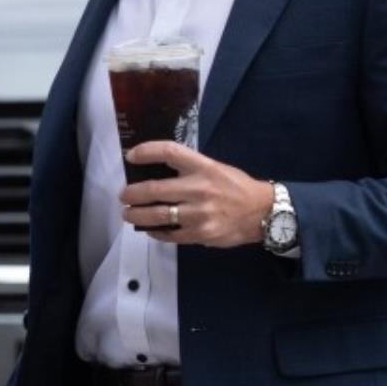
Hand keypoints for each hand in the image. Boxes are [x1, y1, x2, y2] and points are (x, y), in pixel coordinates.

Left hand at [122, 142, 273, 248]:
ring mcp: (199, 213)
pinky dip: (156, 232)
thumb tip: (156, 173)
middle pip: (155, 189)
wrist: (262, 212)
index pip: (170, 152)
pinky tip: (150, 229)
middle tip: (124, 196)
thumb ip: (189, 169)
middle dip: (132, 194)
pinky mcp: (200, 234)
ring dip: (137, 215)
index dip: (147, 151)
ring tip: (128, 214)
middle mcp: (200, 188)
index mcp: (204, 167)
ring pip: (158, 215)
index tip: (131, 155)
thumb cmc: (235, 187)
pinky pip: (170, 234)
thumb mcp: (215, 168)